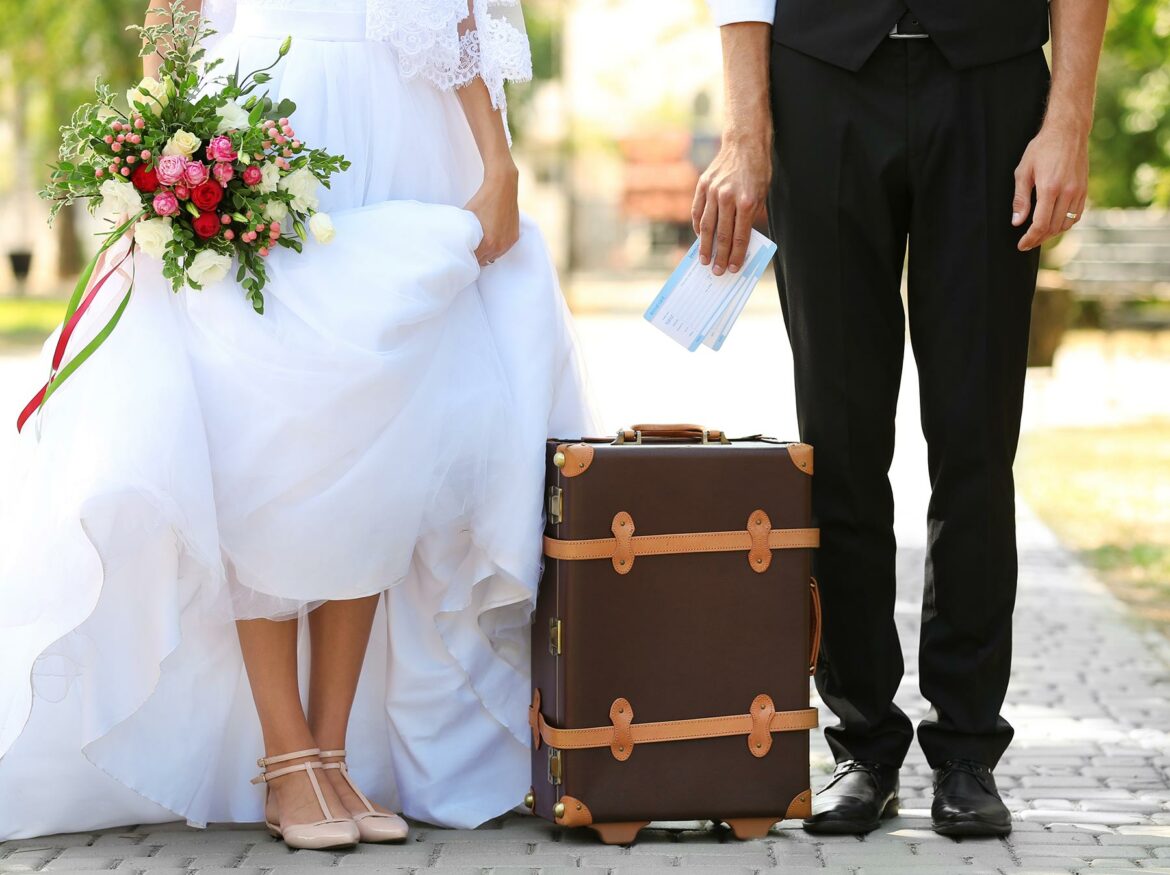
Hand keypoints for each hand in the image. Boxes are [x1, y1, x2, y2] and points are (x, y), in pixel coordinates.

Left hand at [465, 163, 519, 265]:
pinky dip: (496, 247)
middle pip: (484, 261)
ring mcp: (508, 243)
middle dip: (476, 257)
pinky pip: (503, 249)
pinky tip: (490, 239)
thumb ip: (463, 233)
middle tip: (468, 251)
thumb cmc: (482, 200)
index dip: (466, 258)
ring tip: (479, 246)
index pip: (474, 261)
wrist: (502, 187)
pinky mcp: (514, 238)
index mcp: (487, 243)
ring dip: (487, 253)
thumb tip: (454, 241)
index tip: (461, 255)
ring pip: (494, 257)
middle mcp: (499, 246)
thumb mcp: (468, 218)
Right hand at [692, 132, 771, 275]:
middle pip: (721, 234)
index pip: (740, 236)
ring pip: (707, 225)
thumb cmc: (757, 172)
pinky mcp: (702, 185)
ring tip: (705, 260)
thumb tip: (738, 241)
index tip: (732, 268)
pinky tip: (700, 237)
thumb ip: (749, 217)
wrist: (744, 144)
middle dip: (719, 255)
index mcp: (746, 201)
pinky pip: (697, 211)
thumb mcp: (761, 195)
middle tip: (717, 271)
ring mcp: (712, 191)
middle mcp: (727, 197)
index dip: (735, 255)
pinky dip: (698, 226)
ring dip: (705, 246)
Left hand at [1012, 120, 1088, 250]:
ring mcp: (1079, 191)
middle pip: (1054, 228)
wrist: (1069, 131)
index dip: (1030, 238)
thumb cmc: (1042, 148)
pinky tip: (1054, 223)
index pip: (1041, 224)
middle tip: (1027, 242)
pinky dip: (1065, 224)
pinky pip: (1076, 215)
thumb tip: (1017, 222)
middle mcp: (1067, 192)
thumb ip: (1020, 199)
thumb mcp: (1023, 171)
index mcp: (1050, 188)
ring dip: (1052, 233)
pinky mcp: (1085, 189)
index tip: (1021, 245)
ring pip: (1066, 224)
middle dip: (1039, 239)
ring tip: (1039, 235)